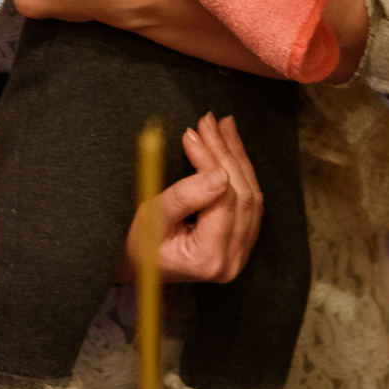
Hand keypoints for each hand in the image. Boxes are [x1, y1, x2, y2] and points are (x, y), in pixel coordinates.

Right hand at [128, 115, 263, 283]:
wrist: (138, 267)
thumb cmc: (137, 244)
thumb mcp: (151, 219)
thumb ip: (183, 197)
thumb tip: (219, 174)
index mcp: (209, 258)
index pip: (223, 198)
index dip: (211, 161)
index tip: (192, 133)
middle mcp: (232, 260)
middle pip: (243, 196)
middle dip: (226, 153)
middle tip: (209, 121)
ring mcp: (241, 253)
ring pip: (251, 196)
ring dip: (237, 157)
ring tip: (222, 126)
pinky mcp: (242, 242)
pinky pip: (249, 202)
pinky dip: (241, 172)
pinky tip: (230, 147)